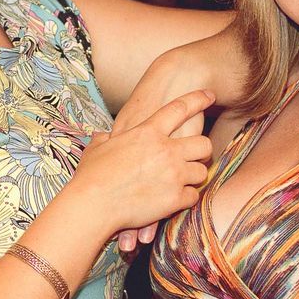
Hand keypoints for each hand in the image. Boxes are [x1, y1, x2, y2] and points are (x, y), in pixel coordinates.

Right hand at [113, 42, 221, 252]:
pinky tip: (176, 199)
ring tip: (183, 180)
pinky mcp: (174, 199)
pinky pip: (193, 196)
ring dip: (194, 176)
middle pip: (203, 143)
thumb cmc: (91, 175)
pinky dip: (186, 198)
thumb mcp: (97, 149)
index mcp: (147, 133)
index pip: (179, 108)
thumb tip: (103, 136)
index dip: (197, 99)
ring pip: (202, 172)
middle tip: (194, 157)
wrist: (92, 204)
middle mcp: (165, 150)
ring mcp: (173, 175)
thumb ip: (104, 139)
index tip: (208, 95)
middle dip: (202, 150)